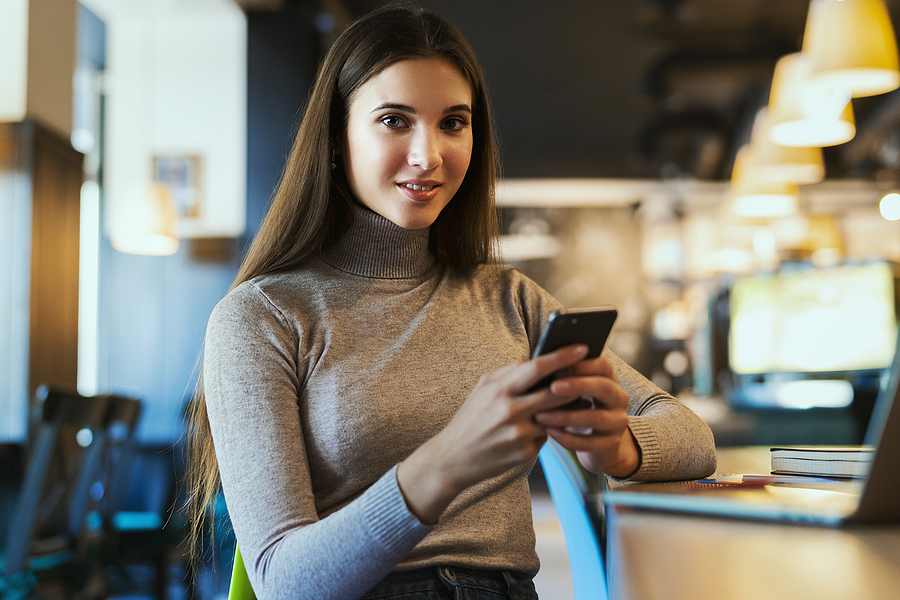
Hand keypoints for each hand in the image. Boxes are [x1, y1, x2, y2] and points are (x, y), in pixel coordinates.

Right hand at [397, 344, 593, 523]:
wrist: (452, 459)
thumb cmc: (469, 419)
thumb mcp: (482, 389)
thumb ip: (508, 373)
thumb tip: (533, 361)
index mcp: (500, 390)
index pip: (538, 368)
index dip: (563, 356)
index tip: (582, 348)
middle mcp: (511, 411)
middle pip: (557, 392)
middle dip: (577, 382)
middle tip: (589, 375)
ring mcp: (520, 434)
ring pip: (557, 416)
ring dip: (567, 408)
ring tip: (573, 400)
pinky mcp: (525, 453)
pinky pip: (547, 436)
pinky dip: (548, 429)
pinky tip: (543, 427)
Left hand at [533, 355, 639, 478]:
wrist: (593, 443)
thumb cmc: (577, 410)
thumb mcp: (574, 392)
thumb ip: (564, 378)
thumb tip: (537, 364)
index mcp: (609, 380)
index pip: (603, 366)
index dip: (582, 365)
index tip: (558, 368)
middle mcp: (618, 399)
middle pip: (604, 388)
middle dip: (578, 386)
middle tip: (553, 387)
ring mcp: (617, 423)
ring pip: (596, 417)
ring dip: (566, 416)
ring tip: (541, 415)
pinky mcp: (611, 445)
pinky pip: (590, 442)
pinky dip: (568, 437)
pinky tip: (550, 432)